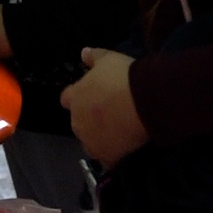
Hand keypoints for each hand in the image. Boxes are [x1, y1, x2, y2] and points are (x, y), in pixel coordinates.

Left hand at [59, 49, 148, 165]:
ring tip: (119, 132)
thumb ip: (94, 57)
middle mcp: (77, 121)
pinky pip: (107, 159)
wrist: (145, 101)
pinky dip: (113, 156)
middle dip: (90, 119)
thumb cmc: (124, 77)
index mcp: (75, 98)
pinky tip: (125, 149)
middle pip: (79, 123)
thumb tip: (83, 52)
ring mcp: (91, 141)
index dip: (78, 98)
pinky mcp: (106, 156)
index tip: (92, 96)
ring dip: (99, 138)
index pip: (67, 99)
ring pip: (90, 142)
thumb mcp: (109, 59)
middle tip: (111, 114)